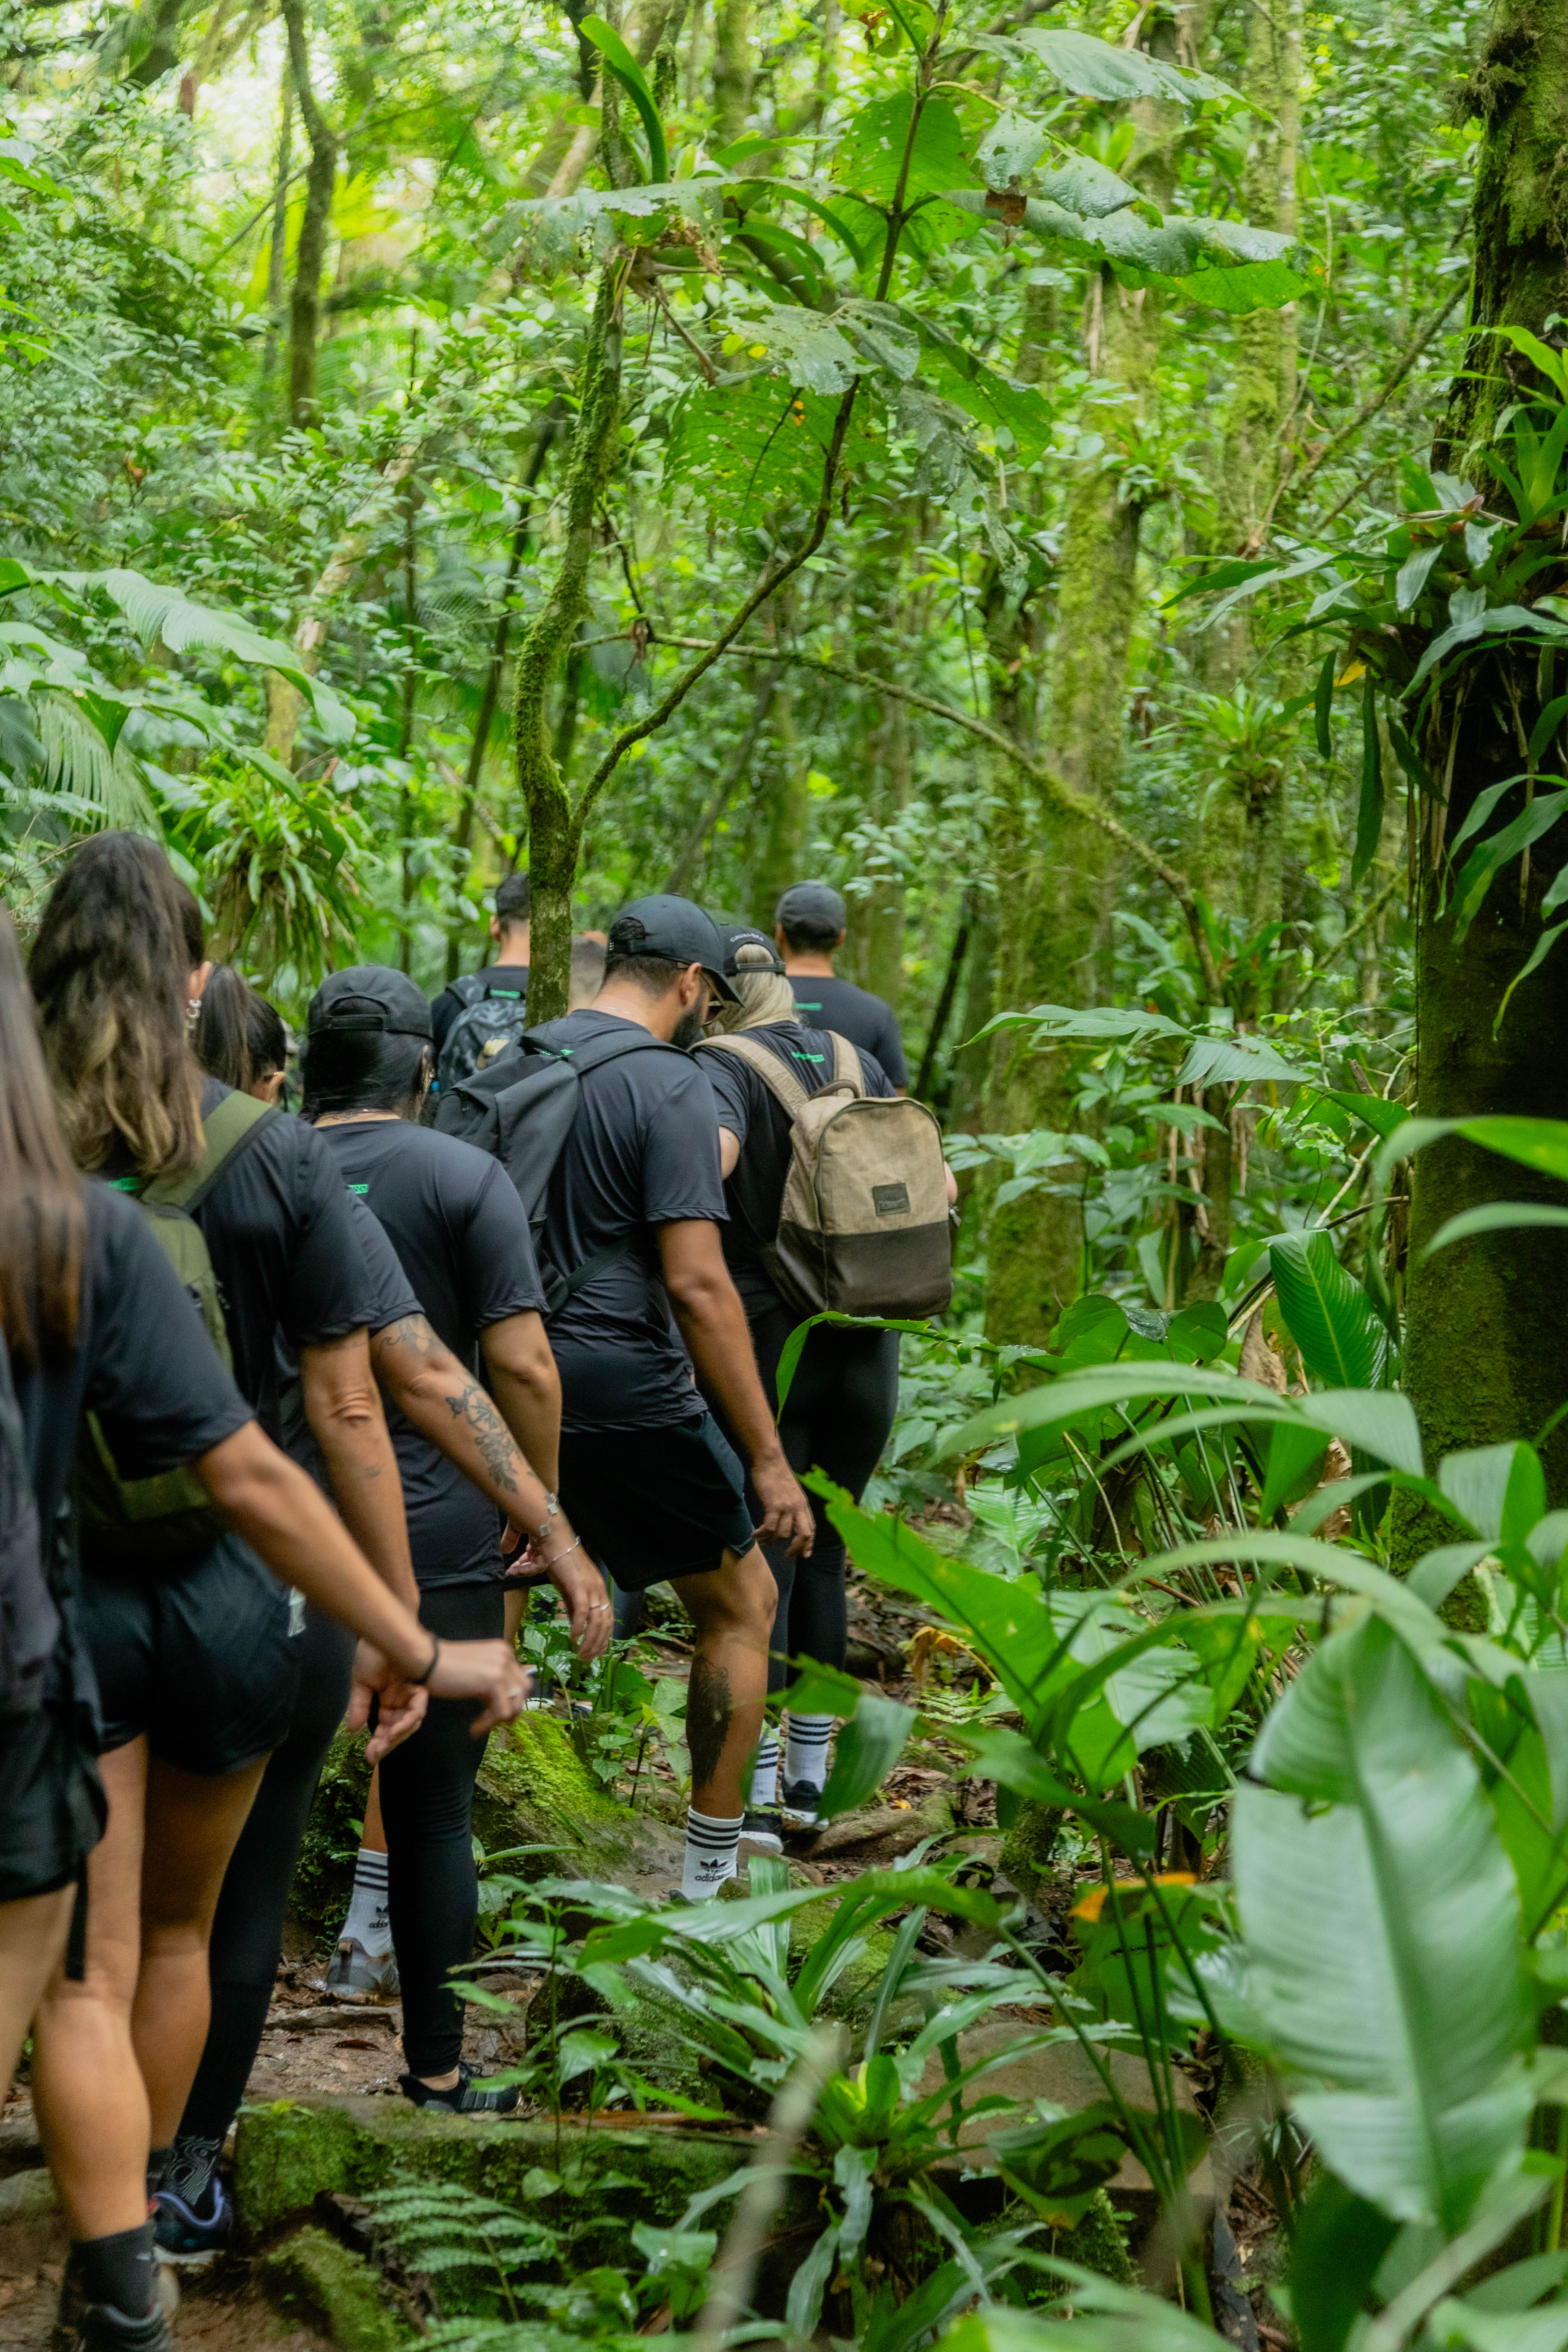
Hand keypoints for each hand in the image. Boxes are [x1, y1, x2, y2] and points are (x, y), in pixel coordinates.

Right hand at [345, 1643, 428, 1761]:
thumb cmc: (371, 1652)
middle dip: (388, 1744)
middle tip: (375, 1754)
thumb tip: (352, 1731)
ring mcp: (411, 1695)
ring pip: (411, 1724)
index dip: (379, 1744)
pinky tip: (393, 1729)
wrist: (382, 1628)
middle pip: (400, 1730)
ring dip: (397, 1736)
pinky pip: (417, 1709)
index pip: (385, 1728)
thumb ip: (359, 1705)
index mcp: (387, 1702)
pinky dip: (406, 1721)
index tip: (369, 1757)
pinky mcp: (420, 1687)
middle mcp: (402, 1701)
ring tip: (383, 1743)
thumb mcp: (360, 1681)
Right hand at [425, 1636, 534, 1735]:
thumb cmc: (444, 1667)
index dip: (510, 1699)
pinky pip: (501, 1712)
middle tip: (491, 1722)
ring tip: (478, 1727)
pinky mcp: (493, 1680)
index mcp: (504, 1651)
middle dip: (510, 1710)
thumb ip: (493, 1679)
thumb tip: (509, 1701)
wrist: (426, 1660)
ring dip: (497, 1721)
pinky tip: (474, 1728)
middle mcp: (507, 1656)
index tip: (492, 1712)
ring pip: (514, 1704)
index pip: (520, 1680)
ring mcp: (501, 1667)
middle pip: (523, 1691)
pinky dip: (488, 1724)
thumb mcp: (477, 1669)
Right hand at [515, 1522, 611, 1660]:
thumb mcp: (567, 1586)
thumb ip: (572, 1603)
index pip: (607, 1619)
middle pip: (605, 1624)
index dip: (603, 1638)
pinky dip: (578, 1628)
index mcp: (597, 1588)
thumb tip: (574, 1623)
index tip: (595, 1653)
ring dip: (589, 1642)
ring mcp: (590, 1587)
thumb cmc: (558, 1560)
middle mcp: (598, 1588)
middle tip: (587, 1660)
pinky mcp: (579, 1586)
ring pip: (596, 1622)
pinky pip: (582, 1612)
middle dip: (597, 1645)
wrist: (552, 1538)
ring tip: (580, 1655)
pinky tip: (573, 1639)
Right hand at [752, 1453, 814, 1556]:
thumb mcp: (792, 1492)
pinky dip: (762, 1534)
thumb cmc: (778, 1475)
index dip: (809, 1544)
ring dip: (771, 1540)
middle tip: (787, 1555)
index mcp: (803, 1505)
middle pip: (804, 1535)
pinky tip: (755, 1534)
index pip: (811, 1529)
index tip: (805, 1555)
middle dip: (796, 1549)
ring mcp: (787, 1507)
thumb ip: (794, 1505)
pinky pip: (769, 1528)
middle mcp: (798, 1508)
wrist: (770, 1460)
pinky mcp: (773, 1505)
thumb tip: (790, 1519)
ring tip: (762, 1540)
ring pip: (783, 1534)